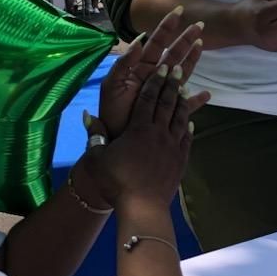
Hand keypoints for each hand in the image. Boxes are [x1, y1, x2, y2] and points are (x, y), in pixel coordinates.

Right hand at [84, 64, 195, 210]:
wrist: (142, 207)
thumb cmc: (116, 182)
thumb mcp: (97, 158)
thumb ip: (94, 135)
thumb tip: (87, 114)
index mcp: (139, 128)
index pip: (148, 99)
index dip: (155, 82)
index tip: (161, 68)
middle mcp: (159, 133)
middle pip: (167, 103)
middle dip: (171, 84)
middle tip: (175, 69)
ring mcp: (172, 146)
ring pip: (180, 117)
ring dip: (182, 102)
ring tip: (184, 89)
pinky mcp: (180, 160)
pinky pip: (186, 138)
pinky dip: (188, 126)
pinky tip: (190, 121)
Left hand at [99, 8, 209, 139]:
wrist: (113, 138)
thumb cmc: (111, 113)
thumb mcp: (112, 85)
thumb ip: (124, 63)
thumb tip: (139, 40)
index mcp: (140, 68)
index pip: (156, 43)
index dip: (166, 27)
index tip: (178, 12)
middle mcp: (154, 77)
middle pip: (173, 54)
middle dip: (185, 39)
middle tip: (200, 25)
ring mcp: (163, 93)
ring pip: (182, 72)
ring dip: (192, 60)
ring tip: (202, 46)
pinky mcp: (169, 111)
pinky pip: (186, 104)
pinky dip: (196, 101)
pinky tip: (207, 95)